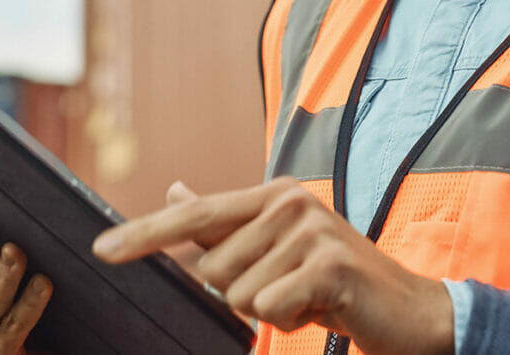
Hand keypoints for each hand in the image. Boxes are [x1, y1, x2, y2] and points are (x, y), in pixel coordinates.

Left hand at [91, 177, 453, 354]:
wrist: (409, 312)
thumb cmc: (335, 284)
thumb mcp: (277, 249)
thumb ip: (225, 223)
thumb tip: (173, 189)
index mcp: (272, 195)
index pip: (194, 215)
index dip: (145, 234)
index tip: (101, 250)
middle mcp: (289, 202)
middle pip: (212, 268)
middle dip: (242, 294)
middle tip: (290, 290)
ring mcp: (310, 230)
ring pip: (238, 293)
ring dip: (270, 310)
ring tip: (309, 299)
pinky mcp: (328, 263)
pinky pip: (269, 308)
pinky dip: (291, 320)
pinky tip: (323, 310)